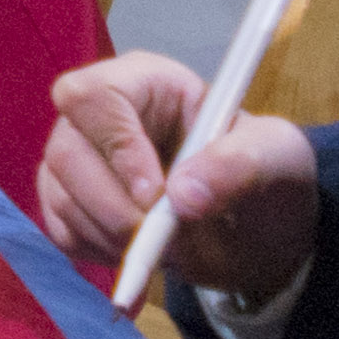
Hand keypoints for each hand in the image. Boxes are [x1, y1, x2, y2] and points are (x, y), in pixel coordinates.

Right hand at [41, 51, 321, 308]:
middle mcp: (99, 115)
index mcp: (145, 83)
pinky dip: (98, 254)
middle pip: (66, 151)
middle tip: (163, 241)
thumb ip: (240, 164)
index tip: (156, 197)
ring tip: (167, 248)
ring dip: (111, 236)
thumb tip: (182, 196)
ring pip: (58, 194)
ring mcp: (78, 159)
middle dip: (114, 207)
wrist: (258, 231)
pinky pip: (60, 230)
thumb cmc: (268, 176)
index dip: (116, 146)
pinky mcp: (70, 201)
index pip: (93, 96)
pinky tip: (140, 255)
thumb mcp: (280, 157)